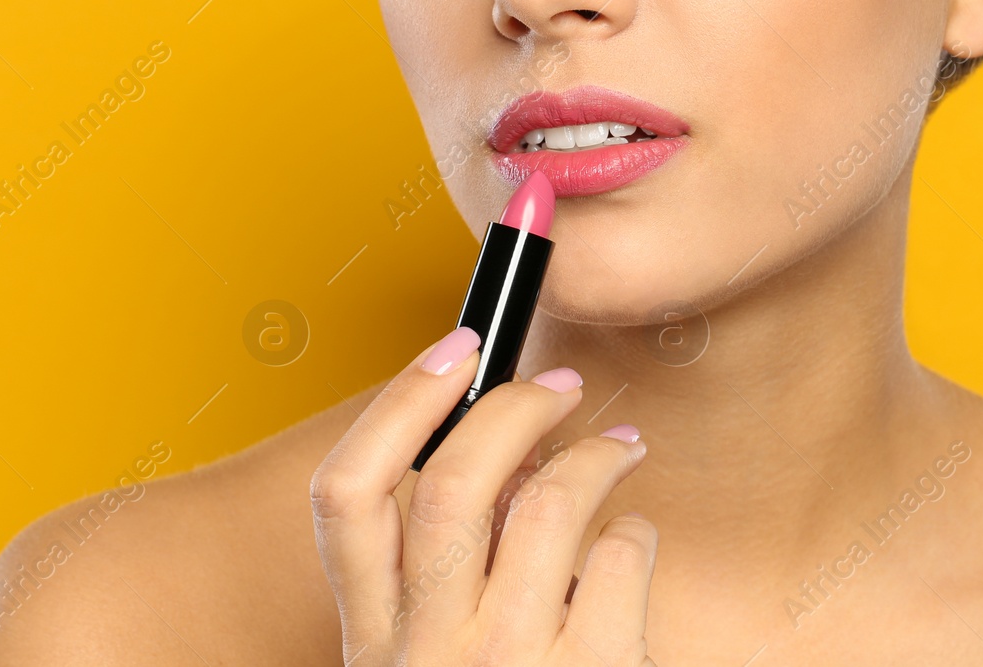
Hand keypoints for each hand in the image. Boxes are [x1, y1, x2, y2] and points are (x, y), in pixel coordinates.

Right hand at [311, 326, 655, 665]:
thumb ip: (444, 572)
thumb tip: (505, 451)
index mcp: (373, 644)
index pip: (346, 497)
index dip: (399, 403)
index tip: (457, 347)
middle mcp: (428, 656)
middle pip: (455, 482)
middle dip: (511, 408)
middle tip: (555, 389)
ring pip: (551, 501)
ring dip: (596, 455)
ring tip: (620, 452)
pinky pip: (621, 555)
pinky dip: (636, 530)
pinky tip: (634, 540)